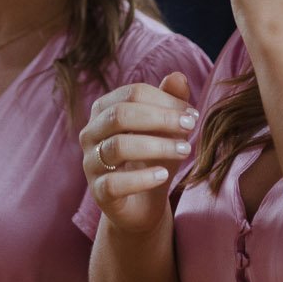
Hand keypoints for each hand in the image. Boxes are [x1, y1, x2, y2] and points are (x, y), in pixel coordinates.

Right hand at [82, 73, 196, 237]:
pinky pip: (115, 183)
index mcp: (104, 110)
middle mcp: (91, 133)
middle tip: (191, 126)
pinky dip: (142, 178)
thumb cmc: (153, 158)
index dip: (164, 100)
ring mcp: (91, 163)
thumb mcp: (165, 129)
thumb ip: (170, 102)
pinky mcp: (98, 192)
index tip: (191, 114)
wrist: (143, 204)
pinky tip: (163, 175)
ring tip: (185, 150)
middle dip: (160, 118)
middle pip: (120, 115)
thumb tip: (178, 77)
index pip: (132, 93)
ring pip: (118, 147)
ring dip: (157, 146)